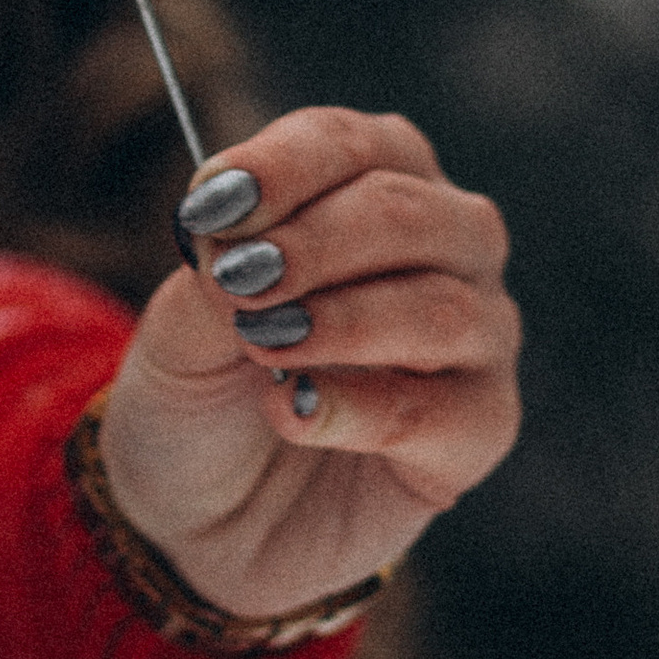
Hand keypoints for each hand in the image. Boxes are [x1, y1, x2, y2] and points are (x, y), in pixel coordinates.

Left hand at [98, 106, 519, 622]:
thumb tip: (245, 254)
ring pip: (442, 308)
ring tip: (262, 343)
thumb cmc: (201, 389)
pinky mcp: (478, 429)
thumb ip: (215, 279)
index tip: (210, 203)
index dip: (281, 168)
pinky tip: (292, 411)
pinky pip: (443, 411)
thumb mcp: (179, 326)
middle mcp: (445, 246)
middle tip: (240, 280)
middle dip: (314, 242)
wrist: (198, 513)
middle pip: (406, 212)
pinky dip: (360, 408)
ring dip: (342, 321)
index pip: (347, 145)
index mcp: (374, 181)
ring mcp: (475, 338)